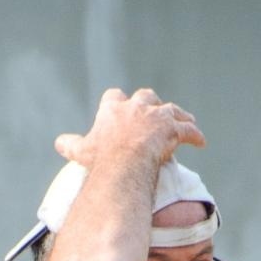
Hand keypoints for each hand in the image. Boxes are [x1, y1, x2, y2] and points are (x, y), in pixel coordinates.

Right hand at [52, 87, 205, 169]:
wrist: (124, 164)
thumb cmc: (102, 159)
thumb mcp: (81, 151)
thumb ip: (70, 144)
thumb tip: (59, 143)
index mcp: (113, 109)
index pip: (114, 97)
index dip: (117, 103)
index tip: (119, 108)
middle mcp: (136, 107)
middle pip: (146, 96)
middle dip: (150, 103)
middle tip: (153, 113)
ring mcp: (157, 116)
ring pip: (171, 109)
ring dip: (178, 115)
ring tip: (184, 120)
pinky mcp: (173, 129)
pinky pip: (189, 130)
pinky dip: (195, 135)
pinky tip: (201, 142)